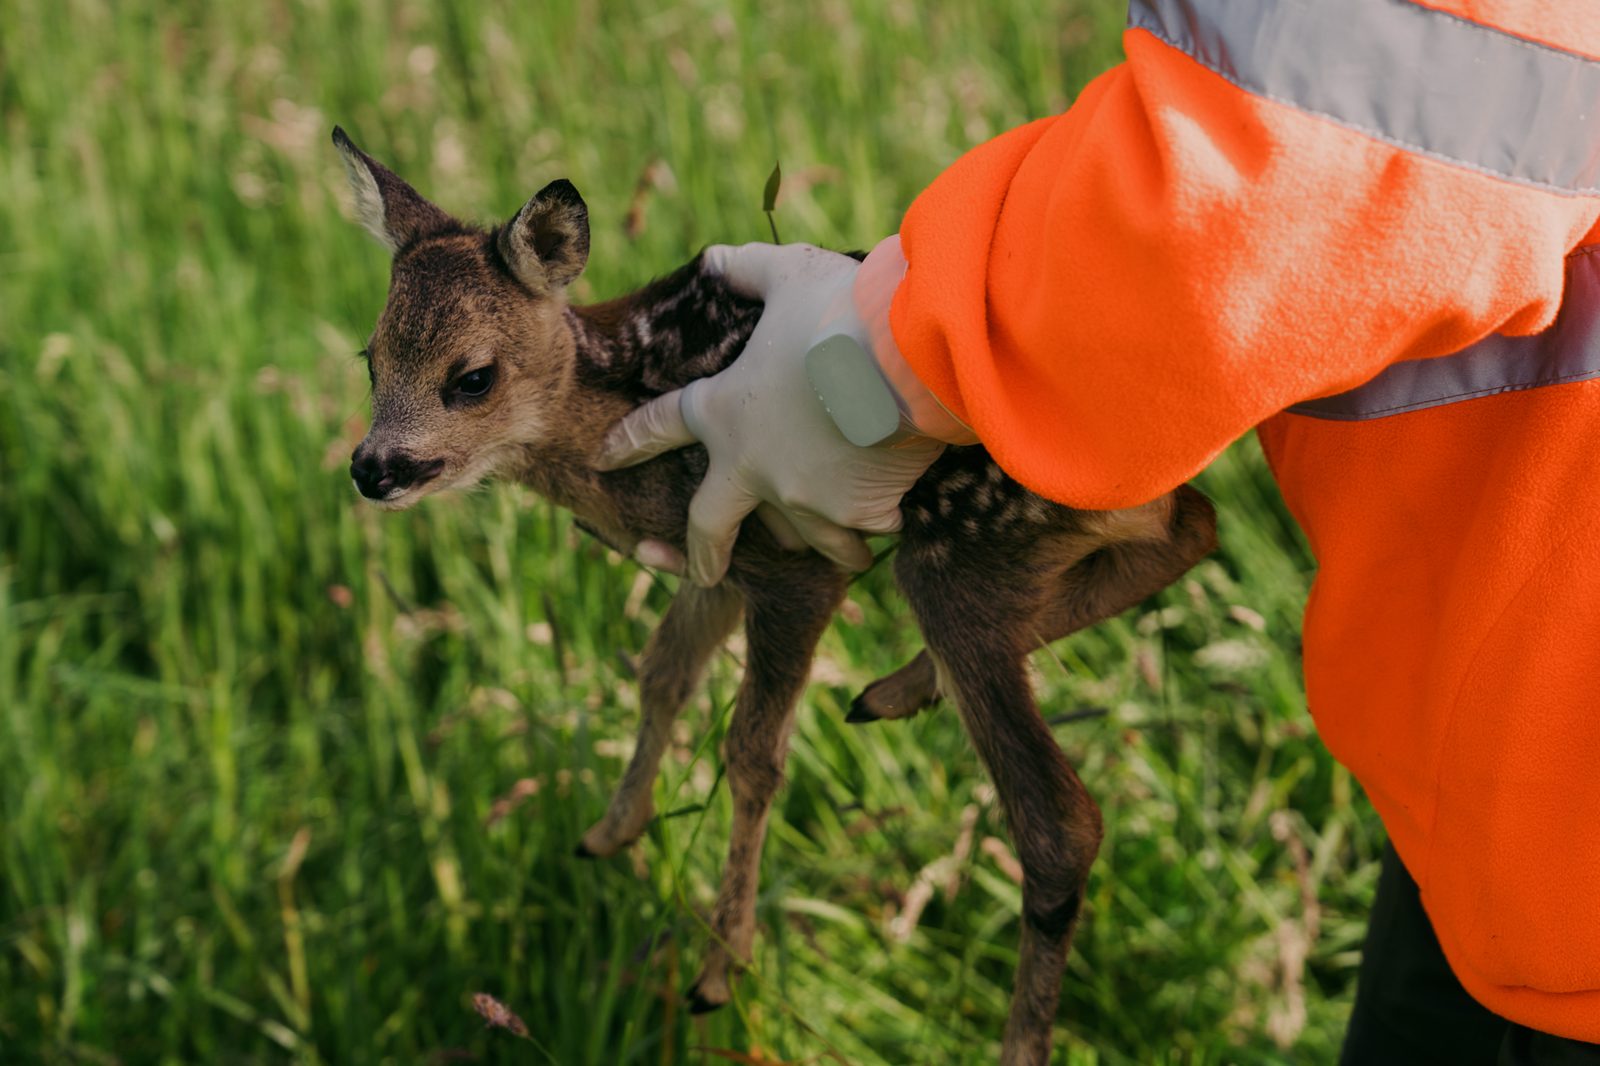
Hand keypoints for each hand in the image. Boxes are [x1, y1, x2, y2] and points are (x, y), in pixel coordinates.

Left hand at [597, 242, 944, 586]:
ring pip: (803, 539)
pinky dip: (878, 523)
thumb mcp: (789, 276)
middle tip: (705, 571)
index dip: (632, 439)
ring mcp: (802, 499)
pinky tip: (894, 519)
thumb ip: (750, 270)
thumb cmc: (839, 311)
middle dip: (701, 554)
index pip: (662, 426)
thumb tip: (717, 260)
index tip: (606, 457)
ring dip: (820, 542)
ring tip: (839, 554)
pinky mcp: (853, 514)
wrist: (900, 358)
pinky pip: (866, 528)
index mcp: (723, 410)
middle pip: (711, 525)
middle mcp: (753, 467)